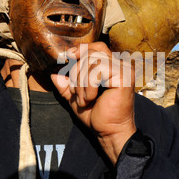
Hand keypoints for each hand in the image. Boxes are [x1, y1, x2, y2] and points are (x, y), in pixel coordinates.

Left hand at [51, 42, 136, 164]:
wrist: (108, 132)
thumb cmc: (96, 115)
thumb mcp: (76, 96)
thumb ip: (66, 85)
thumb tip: (53, 73)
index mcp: (112, 67)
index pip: (97, 47)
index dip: (81, 50)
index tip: (67, 58)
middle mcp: (121, 65)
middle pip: (91, 53)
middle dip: (77, 73)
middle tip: (76, 93)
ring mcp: (124, 70)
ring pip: (93, 62)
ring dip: (82, 82)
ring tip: (84, 99)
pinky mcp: (124, 77)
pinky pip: (98, 71)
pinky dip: (89, 86)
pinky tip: (92, 99)